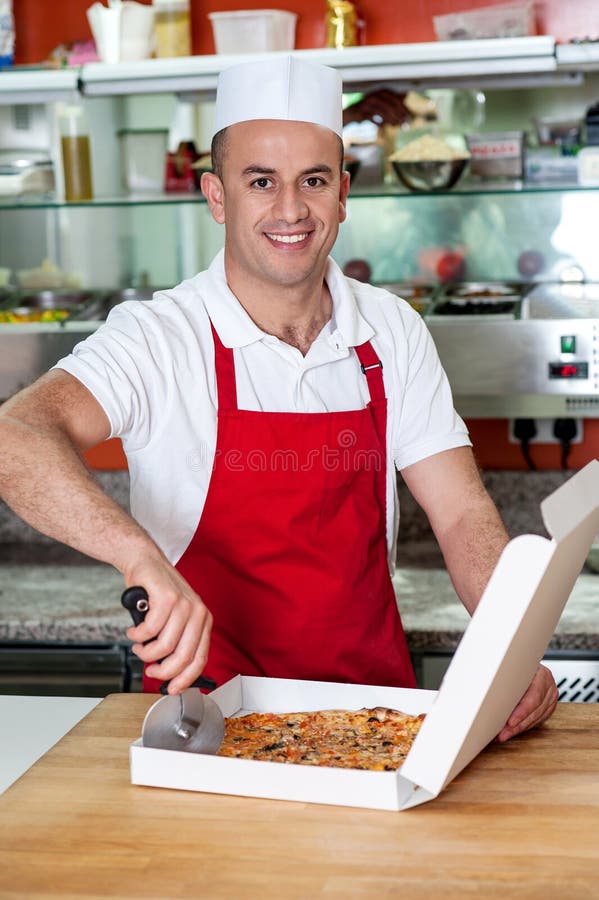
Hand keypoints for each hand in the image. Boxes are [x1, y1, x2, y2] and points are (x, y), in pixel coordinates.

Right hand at [123, 556, 212, 693]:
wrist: (145, 562)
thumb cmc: (157, 593)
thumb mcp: (176, 618)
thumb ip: (178, 641)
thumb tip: (172, 673)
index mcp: (204, 620)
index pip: (200, 659)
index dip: (185, 678)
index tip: (171, 688)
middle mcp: (198, 612)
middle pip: (182, 657)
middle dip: (162, 671)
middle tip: (150, 669)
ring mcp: (184, 604)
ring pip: (164, 646)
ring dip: (145, 652)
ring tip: (139, 645)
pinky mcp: (167, 598)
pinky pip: (150, 630)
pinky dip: (137, 636)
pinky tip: (134, 631)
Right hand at [342, 88, 409, 126]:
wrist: (353, 112)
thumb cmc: (370, 107)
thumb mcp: (383, 101)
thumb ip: (394, 98)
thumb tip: (406, 94)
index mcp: (381, 92)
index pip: (395, 99)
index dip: (403, 107)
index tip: (409, 115)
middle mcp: (375, 95)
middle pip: (390, 105)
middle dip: (398, 114)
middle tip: (404, 123)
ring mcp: (367, 103)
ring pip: (382, 112)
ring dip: (391, 119)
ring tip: (396, 125)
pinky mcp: (361, 112)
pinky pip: (372, 118)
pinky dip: (379, 122)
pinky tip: (383, 126)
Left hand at [497, 664, 558, 741]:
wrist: (527, 661)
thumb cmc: (517, 662)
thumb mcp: (512, 665)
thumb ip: (505, 675)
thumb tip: (485, 683)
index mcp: (542, 675)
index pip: (534, 697)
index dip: (522, 712)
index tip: (510, 722)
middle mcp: (549, 687)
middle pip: (535, 711)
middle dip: (518, 725)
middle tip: (502, 733)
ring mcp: (550, 697)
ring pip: (536, 718)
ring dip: (519, 729)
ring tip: (503, 735)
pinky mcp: (548, 706)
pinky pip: (537, 720)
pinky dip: (524, 727)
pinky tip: (512, 730)